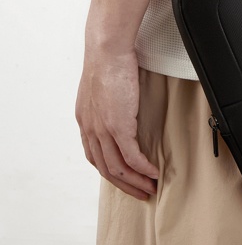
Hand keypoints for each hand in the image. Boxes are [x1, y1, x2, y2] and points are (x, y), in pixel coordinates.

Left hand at [75, 42, 159, 200]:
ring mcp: (103, 130)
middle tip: (141, 192)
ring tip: (151, 188)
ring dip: (135, 181)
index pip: (95, 156)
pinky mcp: (118, 127)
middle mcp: (90, 130)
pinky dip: (143, 168)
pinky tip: (153, 172)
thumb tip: (121, 106)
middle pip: (105, 169)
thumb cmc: (108, 61)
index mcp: (85, 121)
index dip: (111, 171)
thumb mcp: (102, 87)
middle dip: (124, 185)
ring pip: (118, 168)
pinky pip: (131, 157)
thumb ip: (107, 102)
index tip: (125, 178)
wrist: (107, 51)